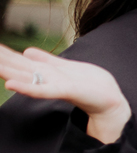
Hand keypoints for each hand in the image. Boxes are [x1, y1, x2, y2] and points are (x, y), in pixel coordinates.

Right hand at [0, 45, 130, 142]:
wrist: (109, 100)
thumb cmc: (89, 83)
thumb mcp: (65, 66)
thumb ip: (46, 60)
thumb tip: (26, 51)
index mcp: (43, 70)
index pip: (16, 60)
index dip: (2, 53)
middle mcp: (44, 77)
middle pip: (15, 66)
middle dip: (0, 59)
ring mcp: (52, 85)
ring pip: (22, 76)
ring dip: (4, 71)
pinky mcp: (64, 91)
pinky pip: (42, 90)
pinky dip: (26, 87)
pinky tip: (10, 84)